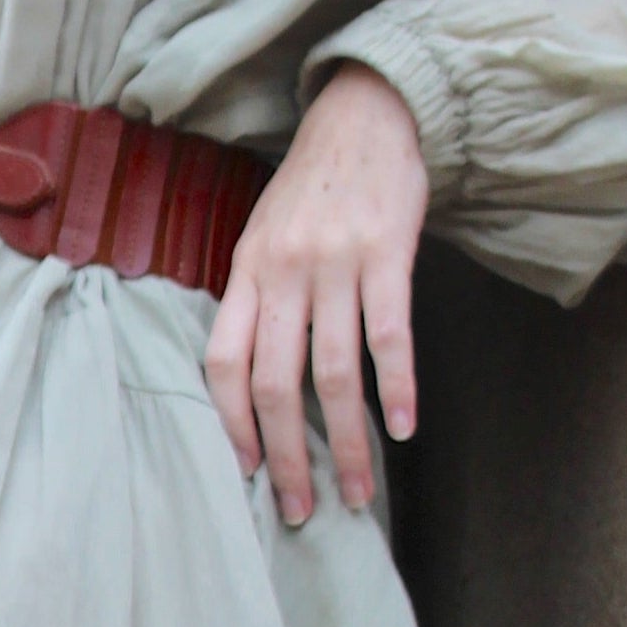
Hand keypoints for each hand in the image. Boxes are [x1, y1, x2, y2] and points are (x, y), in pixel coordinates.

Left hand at [203, 64, 426, 526]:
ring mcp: (334, 264)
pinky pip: (389, 337)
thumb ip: (257, 299)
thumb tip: (251, 382)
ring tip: (361, 492)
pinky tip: (404, 428)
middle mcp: (282, 272)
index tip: (250, 473)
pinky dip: (397, 389)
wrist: (366, 116)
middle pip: (273, 385)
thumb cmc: (314, 186)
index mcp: (245, 272)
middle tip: (302, 510)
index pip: (222, 364)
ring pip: (332, 374)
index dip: (232, 426)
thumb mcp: (264, 235)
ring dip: (348, 444)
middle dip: (288, 458)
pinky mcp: (386, 255)